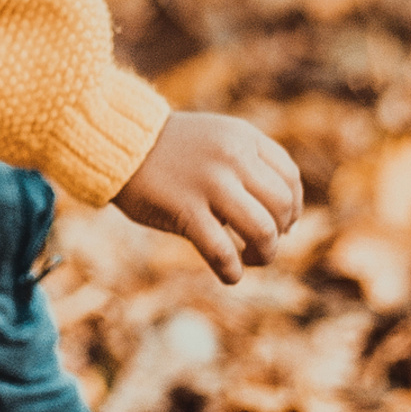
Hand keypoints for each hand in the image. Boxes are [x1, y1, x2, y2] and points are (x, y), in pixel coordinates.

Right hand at [112, 112, 303, 285]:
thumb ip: (248, 166)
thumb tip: (284, 221)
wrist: (117, 142)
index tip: (283, 225)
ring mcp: (210, 182)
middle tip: (261, 244)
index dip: (293, 208)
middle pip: (281, 206)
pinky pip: (222, 250)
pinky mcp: (185, 208)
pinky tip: (228, 274)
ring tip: (250, 260)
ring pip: (262, 230)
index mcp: (243, 138)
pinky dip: (232, 271)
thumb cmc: (168, 149)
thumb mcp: (216, 140)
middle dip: (279, 234)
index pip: (289, 178)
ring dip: (265, 254)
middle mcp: (232, 157)